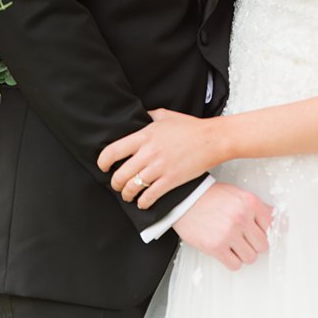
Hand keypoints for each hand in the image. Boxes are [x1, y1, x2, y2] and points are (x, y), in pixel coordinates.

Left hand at [98, 108, 224, 209]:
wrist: (214, 139)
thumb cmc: (192, 127)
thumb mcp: (166, 116)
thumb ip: (148, 117)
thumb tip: (137, 117)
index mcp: (145, 136)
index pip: (112, 152)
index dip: (102, 162)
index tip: (104, 167)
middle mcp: (148, 153)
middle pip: (119, 175)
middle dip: (115, 184)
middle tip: (118, 185)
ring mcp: (159, 168)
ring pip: (131, 188)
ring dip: (127, 195)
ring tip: (129, 195)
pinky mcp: (171, 180)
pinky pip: (149, 196)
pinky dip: (143, 202)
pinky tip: (143, 202)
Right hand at [172, 183, 272, 271]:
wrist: (186, 200)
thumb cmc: (211, 197)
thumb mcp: (239, 194)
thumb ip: (256, 208)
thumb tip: (272, 221)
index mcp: (250, 203)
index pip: (271, 224)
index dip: (265, 230)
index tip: (260, 233)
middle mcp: (242, 218)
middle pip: (263, 244)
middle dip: (256, 244)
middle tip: (247, 241)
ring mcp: (229, 234)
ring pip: (251, 257)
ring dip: (245, 254)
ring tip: (237, 247)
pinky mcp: (215, 247)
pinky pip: (235, 264)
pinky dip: (233, 262)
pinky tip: (229, 253)